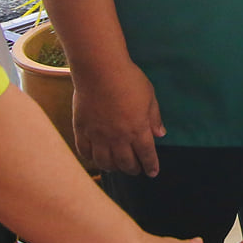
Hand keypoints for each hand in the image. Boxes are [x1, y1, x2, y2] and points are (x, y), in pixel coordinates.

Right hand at [73, 61, 164, 177]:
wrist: (100, 69)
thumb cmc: (128, 79)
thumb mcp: (149, 96)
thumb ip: (154, 117)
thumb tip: (160, 134)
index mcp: (138, 130)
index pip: (147, 155)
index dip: (151, 166)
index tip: (152, 173)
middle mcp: (118, 138)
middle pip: (126, 163)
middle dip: (133, 170)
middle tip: (135, 170)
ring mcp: (98, 135)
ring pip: (105, 162)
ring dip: (112, 168)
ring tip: (116, 167)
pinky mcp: (82, 130)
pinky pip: (85, 152)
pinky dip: (91, 158)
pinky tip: (96, 158)